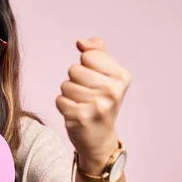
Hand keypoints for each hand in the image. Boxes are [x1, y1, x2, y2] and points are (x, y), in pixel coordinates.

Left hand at [56, 37, 130, 170]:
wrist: (100, 139)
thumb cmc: (101, 102)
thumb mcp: (106, 75)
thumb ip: (96, 52)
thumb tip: (80, 42)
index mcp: (121, 77)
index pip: (88, 56)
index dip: (86, 66)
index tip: (95, 81)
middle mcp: (112, 91)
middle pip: (74, 69)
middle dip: (75, 80)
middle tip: (87, 95)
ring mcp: (97, 106)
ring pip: (65, 85)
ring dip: (69, 94)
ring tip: (82, 105)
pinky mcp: (80, 118)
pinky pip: (59, 100)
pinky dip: (63, 106)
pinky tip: (76, 114)